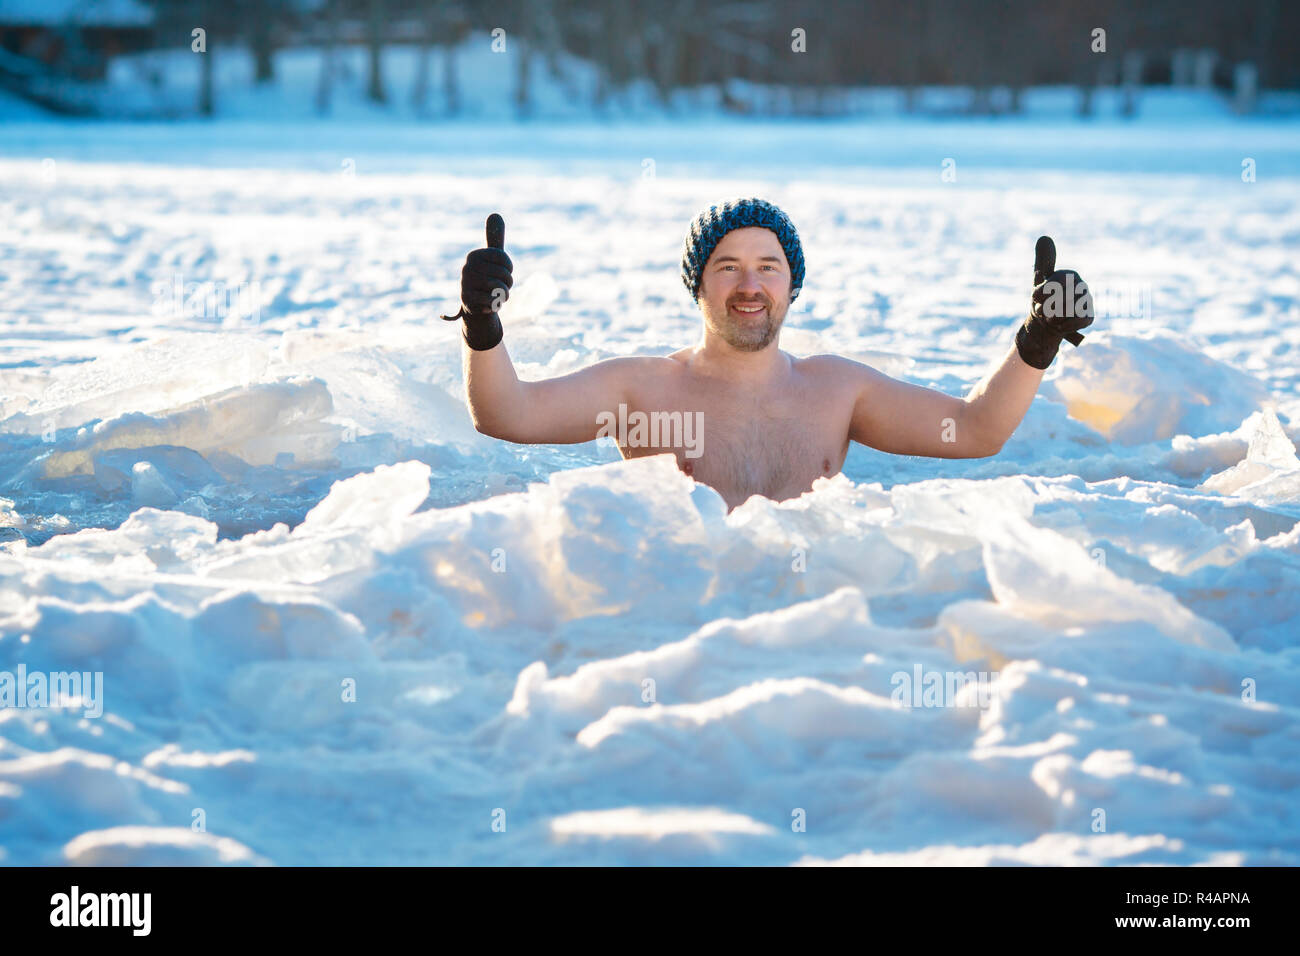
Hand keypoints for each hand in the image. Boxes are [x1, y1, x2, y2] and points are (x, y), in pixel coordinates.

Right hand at [441, 213, 510, 349]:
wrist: (477, 305)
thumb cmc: (487, 278)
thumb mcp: (492, 259)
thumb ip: (494, 239)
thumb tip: (495, 214)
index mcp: (474, 256)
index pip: (504, 260)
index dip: (509, 269)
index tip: (504, 272)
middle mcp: (467, 268)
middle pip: (504, 275)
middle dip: (508, 283)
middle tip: (500, 286)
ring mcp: (465, 284)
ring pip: (500, 288)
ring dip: (504, 295)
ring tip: (496, 295)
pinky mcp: (467, 300)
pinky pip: (493, 301)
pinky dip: (496, 304)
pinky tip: (488, 303)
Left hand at [1016, 236, 1093, 369]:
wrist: (1046, 323)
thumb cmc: (1043, 300)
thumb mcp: (1038, 281)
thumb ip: (1043, 261)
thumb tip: (1044, 237)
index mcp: (1069, 275)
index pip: (1057, 282)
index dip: (1044, 292)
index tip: (1035, 297)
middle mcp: (1081, 286)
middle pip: (1062, 297)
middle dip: (1046, 307)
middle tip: (1041, 310)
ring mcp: (1087, 301)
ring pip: (1069, 310)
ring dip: (1053, 317)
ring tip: (1049, 317)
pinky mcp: (1089, 316)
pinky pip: (1078, 321)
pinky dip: (1065, 326)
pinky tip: (1059, 325)